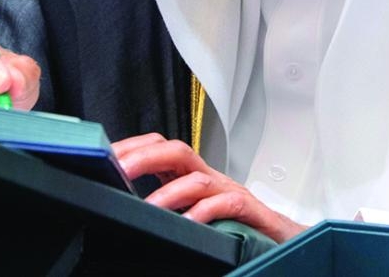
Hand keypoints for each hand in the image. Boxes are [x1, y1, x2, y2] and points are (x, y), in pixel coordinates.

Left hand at [113, 133, 307, 243]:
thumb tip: (123, 211)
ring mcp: (228, 190)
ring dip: (168, 192)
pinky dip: (205, 211)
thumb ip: (166, 208)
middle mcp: (209, 177)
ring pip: (197, 177)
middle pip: (176, 151)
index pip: (159, 148)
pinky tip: (189, 223)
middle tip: (118, 170)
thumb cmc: (238, 226)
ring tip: (147, 209)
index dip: (132, 148)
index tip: (104, 156)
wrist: (283, 240)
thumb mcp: (194, 214)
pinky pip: (226, 203)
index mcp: (191, 175)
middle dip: (145, 156)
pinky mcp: (248, 210)